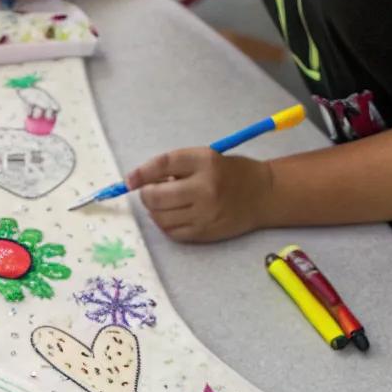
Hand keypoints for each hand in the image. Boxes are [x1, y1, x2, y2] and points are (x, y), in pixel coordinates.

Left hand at [126, 149, 273, 241]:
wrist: (262, 195)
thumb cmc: (230, 173)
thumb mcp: (207, 159)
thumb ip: (178, 167)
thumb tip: (143, 181)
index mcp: (205, 161)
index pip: (163, 165)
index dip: (141, 173)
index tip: (128, 180)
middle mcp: (204, 187)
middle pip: (156, 196)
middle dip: (146, 195)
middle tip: (150, 193)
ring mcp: (204, 213)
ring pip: (160, 217)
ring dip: (155, 211)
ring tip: (166, 203)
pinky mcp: (203, 232)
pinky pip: (171, 231)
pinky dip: (165, 224)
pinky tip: (174, 215)